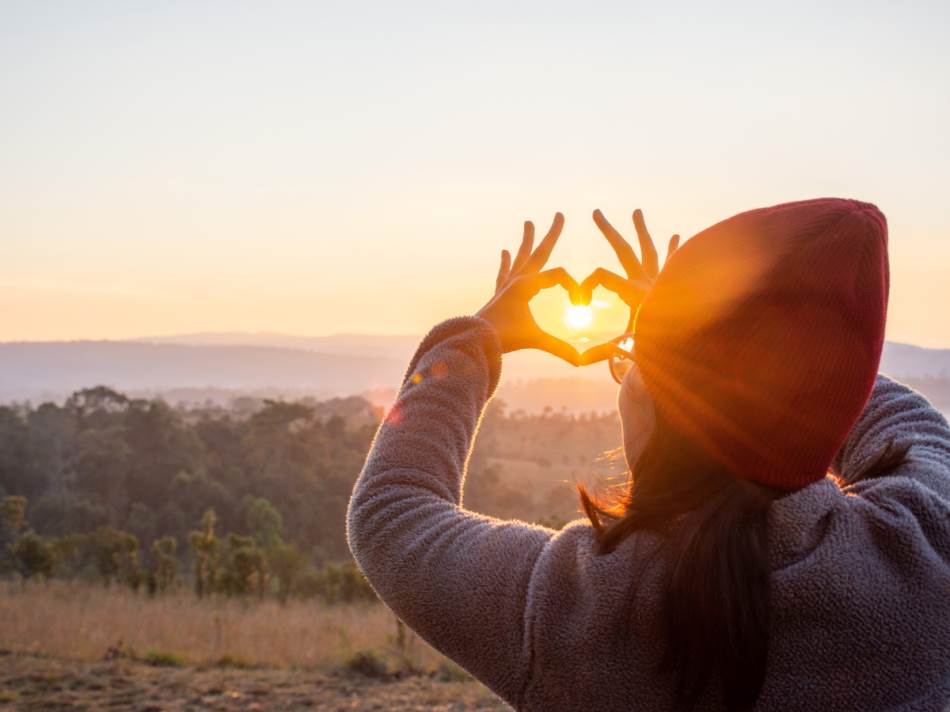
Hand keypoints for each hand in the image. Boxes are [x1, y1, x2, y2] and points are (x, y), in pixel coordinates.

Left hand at [477, 213, 581, 365]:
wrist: (474, 339)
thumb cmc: (503, 338)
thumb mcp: (535, 340)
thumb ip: (559, 348)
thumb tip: (582, 361)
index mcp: (526, 284)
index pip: (559, 275)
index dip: (574, 288)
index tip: (580, 305)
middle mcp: (516, 279)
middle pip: (538, 252)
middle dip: (551, 234)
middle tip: (559, 214)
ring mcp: (507, 286)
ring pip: (520, 258)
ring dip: (526, 241)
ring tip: (528, 222)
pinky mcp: (499, 294)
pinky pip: (504, 273)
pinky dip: (505, 263)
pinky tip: (504, 251)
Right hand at [578, 208, 678, 364]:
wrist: (694, 350)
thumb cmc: (661, 349)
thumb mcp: (630, 349)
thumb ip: (613, 350)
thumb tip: (590, 358)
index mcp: (635, 294)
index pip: (603, 276)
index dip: (587, 285)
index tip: (579, 304)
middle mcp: (649, 283)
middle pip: (625, 250)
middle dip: (609, 231)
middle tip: (596, 213)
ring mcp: (662, 283)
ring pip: (650, 250)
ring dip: (642, 231)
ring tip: (637, 211)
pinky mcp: (674, 288)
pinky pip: (674, 264)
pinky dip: (675, 250)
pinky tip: (676, 236)